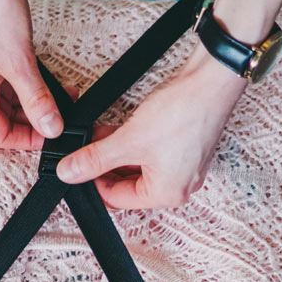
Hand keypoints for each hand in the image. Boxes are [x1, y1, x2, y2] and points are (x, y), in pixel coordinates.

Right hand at [0, 0, 63, 149]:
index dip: (26, 140)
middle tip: (61, 114)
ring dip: (32, 99)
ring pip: (5, 97)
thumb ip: (37, 100)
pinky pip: (4, 77)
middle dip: (33, 118)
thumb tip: (50, 127)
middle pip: (1, 117)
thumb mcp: (21, 63)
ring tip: (60, 94)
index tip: (51, 134)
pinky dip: (25, 81)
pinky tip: (45, 76)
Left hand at [54, 52, 246, 207]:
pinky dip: (134, 144)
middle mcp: (179, 186)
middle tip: (86, 150)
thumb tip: (70, 171)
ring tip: (100, 136)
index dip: (93, 183)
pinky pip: (152, 154)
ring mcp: (184, 167)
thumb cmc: (184, 114)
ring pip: (139, 167)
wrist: (211, 82)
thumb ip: (95, 158)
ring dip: (117, 153)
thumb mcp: (128, 140)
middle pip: (129, 185)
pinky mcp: (185, 148)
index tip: (77, 167)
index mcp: (167, 194)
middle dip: (105, 166)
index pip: (118, 199)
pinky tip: (119, 130)